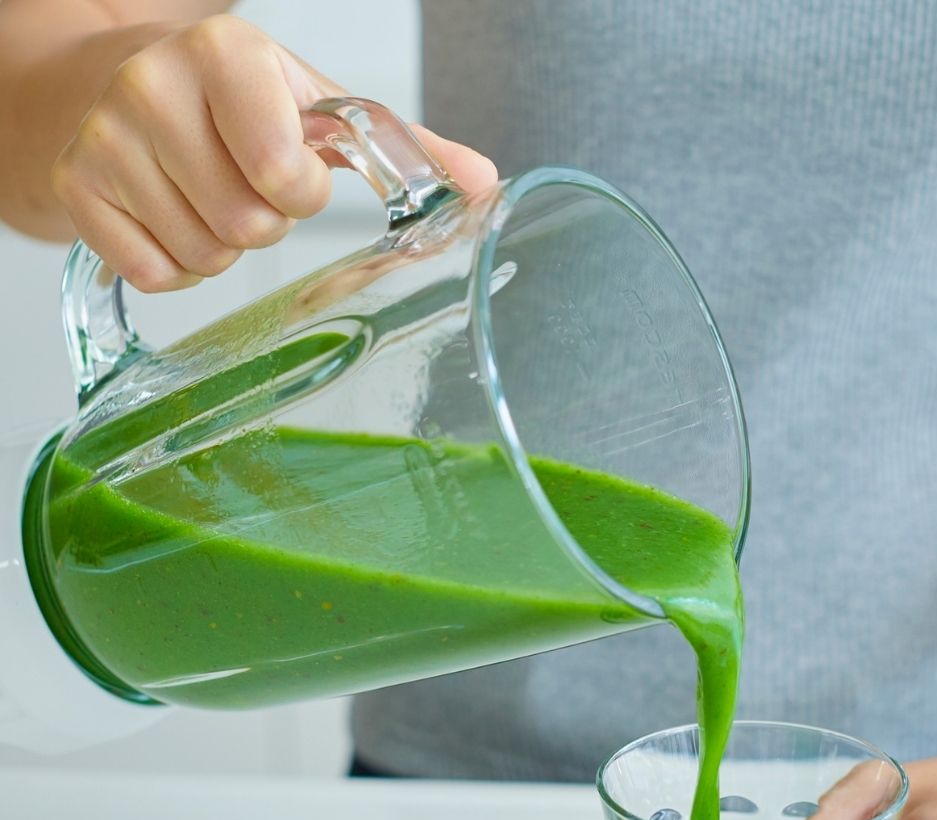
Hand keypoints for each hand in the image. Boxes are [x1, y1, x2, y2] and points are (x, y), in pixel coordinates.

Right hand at [50, 14, 496, 291]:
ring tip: (205, 195)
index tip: (287, 169)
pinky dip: (175, 264)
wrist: (109, 84)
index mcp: (225, 54)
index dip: (298, 191)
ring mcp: (105, 139)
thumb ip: (400, 147)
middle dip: (262, 221)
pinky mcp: (76, 190)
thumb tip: (485, 184)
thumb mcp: (312, 104)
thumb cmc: (229, 102)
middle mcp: (153, 85)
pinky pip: (155, 274)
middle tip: (243, 185)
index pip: (283, 171)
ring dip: (222, 245)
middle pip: (247, 225)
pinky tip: (169, 216)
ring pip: (203, 255)